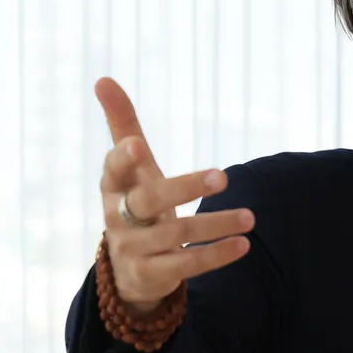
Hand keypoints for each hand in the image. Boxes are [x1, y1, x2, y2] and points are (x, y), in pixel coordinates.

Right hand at [96, 77, 253, 314]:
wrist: (128, 267)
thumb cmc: (135, 199)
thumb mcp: (130, 167)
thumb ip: (122, 124)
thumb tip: (103, 78)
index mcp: (113, 186)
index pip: (113, 169)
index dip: (123, 158)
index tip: (138, 145)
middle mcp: (118, 217)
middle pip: (149, 201)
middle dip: (185, 188)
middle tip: (222, 177)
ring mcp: (133, 248)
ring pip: (175, 235)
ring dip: (215, 224)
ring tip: (250, 217)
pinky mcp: (151, 274)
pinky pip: (186, 265)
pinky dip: (215, 255)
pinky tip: (242, 244)